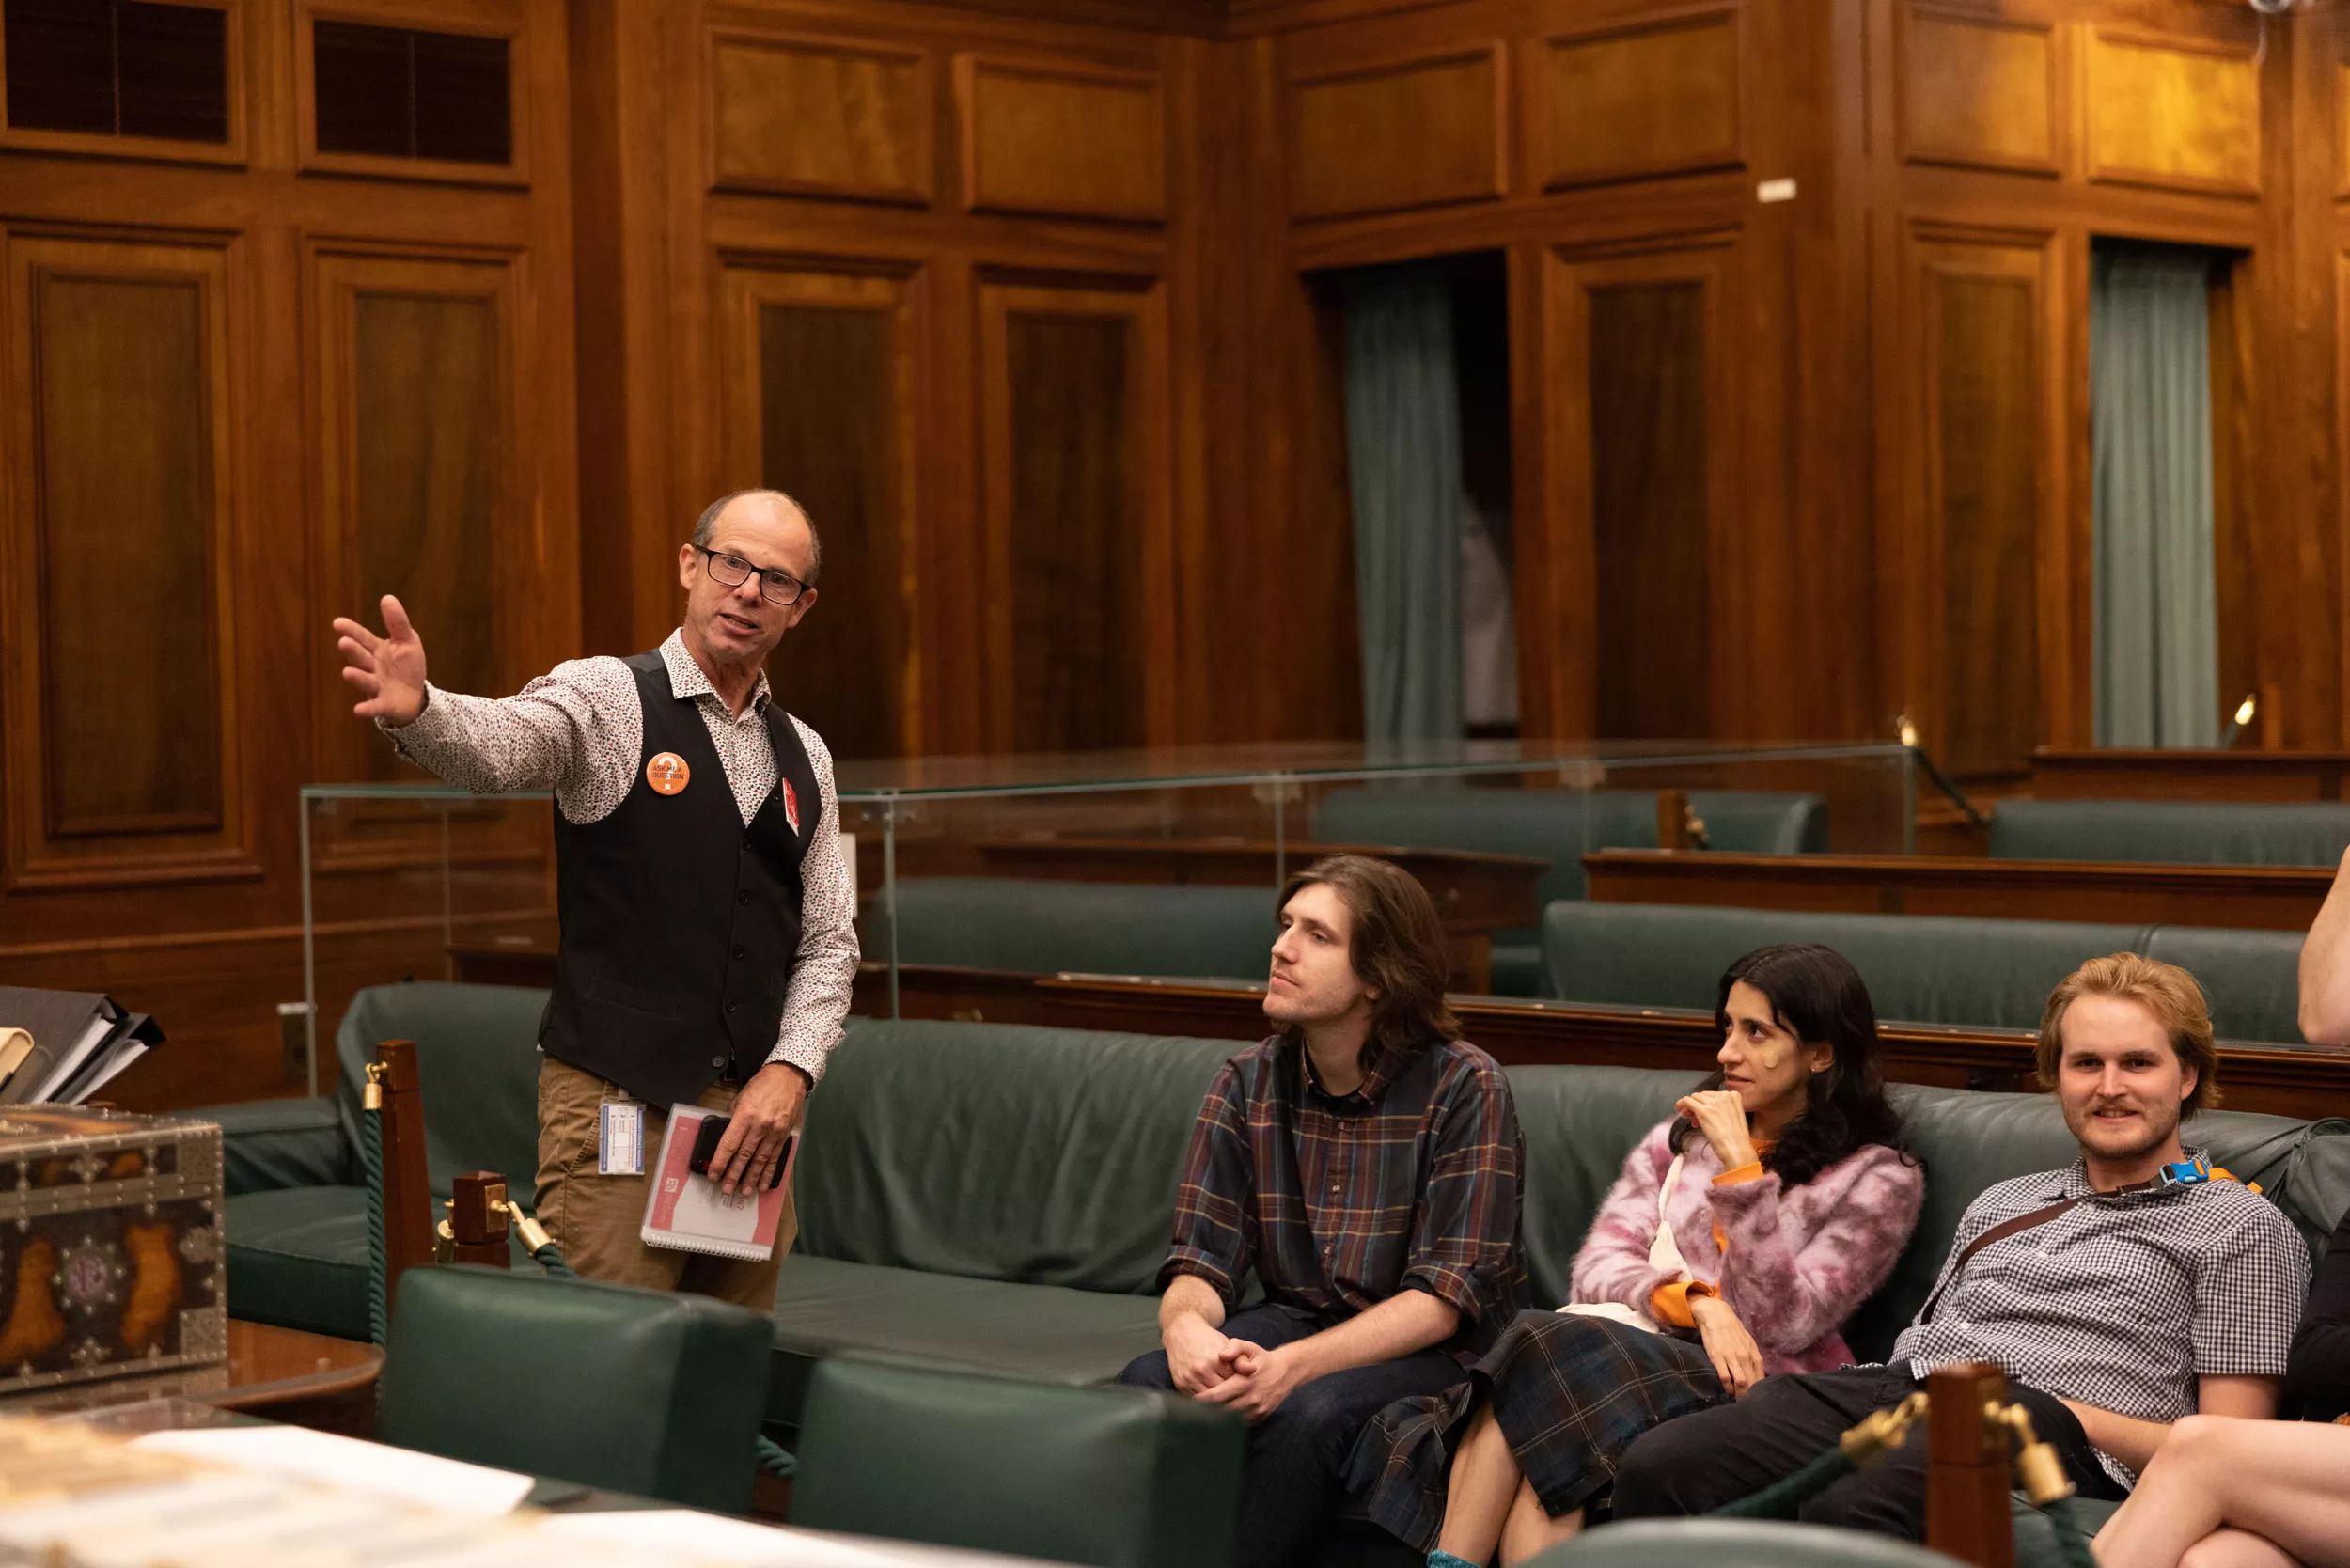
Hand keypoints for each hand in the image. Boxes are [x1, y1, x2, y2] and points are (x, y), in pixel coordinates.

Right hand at [334, 594, 428, 725]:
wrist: (415, 697)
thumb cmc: (406, 666)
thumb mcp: (408, 641)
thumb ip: (398, 622)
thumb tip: (387, 597)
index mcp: (377, 649)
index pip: (362, 637)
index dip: (351, 630)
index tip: (338, 623)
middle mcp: (372, 667)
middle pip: (361, 658)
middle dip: (353, 651)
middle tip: (344, 643)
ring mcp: (376, 686)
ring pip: (365, 680)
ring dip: (357, 677)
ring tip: (348, 673)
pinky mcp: (383, 705)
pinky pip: (374, 706)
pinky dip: (366, 708)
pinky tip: (358, 710)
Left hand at [710, 1063, 806, 1195]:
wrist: (790, 1076)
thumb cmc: (764, 1083)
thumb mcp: (742, 1096)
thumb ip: (735, 1117)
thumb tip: (728, 1133)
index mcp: (746, 1115)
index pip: (729, 1144)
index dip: (720, 1162)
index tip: (713, 1175)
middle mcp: (760, 1126)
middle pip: (744, 1156)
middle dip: (734, 1175)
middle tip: (726, 1189)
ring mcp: (774, 1132)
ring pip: (761, 1160)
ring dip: (751, 1178)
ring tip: (744, 1192)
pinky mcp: (785, 1135)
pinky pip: (775, 1157)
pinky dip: (769, 1172)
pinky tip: (764, 1184)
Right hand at [1165, 1313, 1245, 1395]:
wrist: (1182, 1333)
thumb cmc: (1208, 1340)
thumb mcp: (1227, 1344)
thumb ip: (1241, 1359)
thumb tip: (1253, 1370)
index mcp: (1215, 1360)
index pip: (1233, 1383)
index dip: (1239, 1386)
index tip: (1243, 1387)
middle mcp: (1201, 1370)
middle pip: (1222, 1394)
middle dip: (1230, 1396)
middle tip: (1236, 1397)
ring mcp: (1189, 1379)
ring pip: (1208, 1401)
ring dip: (1217, 1402)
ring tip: (1225, 1400)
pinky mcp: (1180, 1385)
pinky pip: (1196, 1401)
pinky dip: (1204, 1402)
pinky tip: (1211, 1400)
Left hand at [1199, 1342, 1313, 1420]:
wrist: (1285, 1371)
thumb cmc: (1260, 1358)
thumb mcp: (1248, 1346)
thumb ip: (1233, 1347)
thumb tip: (1221, 1355)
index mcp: (1245, 1381)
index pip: (1218, 1396)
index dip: (1202, 1400)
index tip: (1191, 1400)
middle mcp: (1252, 1398)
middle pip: (1222, 1411)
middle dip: (1206, 1412)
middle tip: (1192, 1411)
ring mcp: (1257, 1409)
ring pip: (1231, 1420)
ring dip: (1217, 1418)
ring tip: (1202, 1416)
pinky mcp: (1260, 1417)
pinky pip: (1241, 1424)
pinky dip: (1229, 1422)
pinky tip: (1219, 1417)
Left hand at [1675, 1090, 1758, 1170]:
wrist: (1737, 1149)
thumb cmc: (1737, 1139)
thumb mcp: (1735, 1117)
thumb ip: (1724, 1109)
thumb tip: (1708, 1110)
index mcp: (1734, 1096)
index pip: (1713, 1095)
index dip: (1707, 1104)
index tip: (1705, 1113)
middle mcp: (1724, 1096)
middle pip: (1703, 1096)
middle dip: (1698, 1106)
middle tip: (1697, 1120)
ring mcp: (1713, 1103)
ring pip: (1694, 1097)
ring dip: (1691, 1108)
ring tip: (1693, 1121)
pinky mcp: (1703, 1111)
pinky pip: (1687, 1101)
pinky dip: (1681, 1104)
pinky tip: (1679, 1109)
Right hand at [1690, 1295, 1764, 1396]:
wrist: (1717, 1316)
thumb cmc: (1733, 1331)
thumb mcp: (1749, 1344)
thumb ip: (1754, 1359)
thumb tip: (1758, 1375)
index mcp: (1755, 1356)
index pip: (1761, 1380)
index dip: (1759, 1392)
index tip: (1755, 1399)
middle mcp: (1746, 1358)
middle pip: (1752, 1384)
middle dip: (1749, 1396)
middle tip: (1746, 1403)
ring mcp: (1732, 1358)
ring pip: (1741, 1382)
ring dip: (1739, 1394)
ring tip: (1736, 1398)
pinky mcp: (1718, 1358)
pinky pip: (1725, 1378)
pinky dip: (1727, 1387)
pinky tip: (1727, 1389)